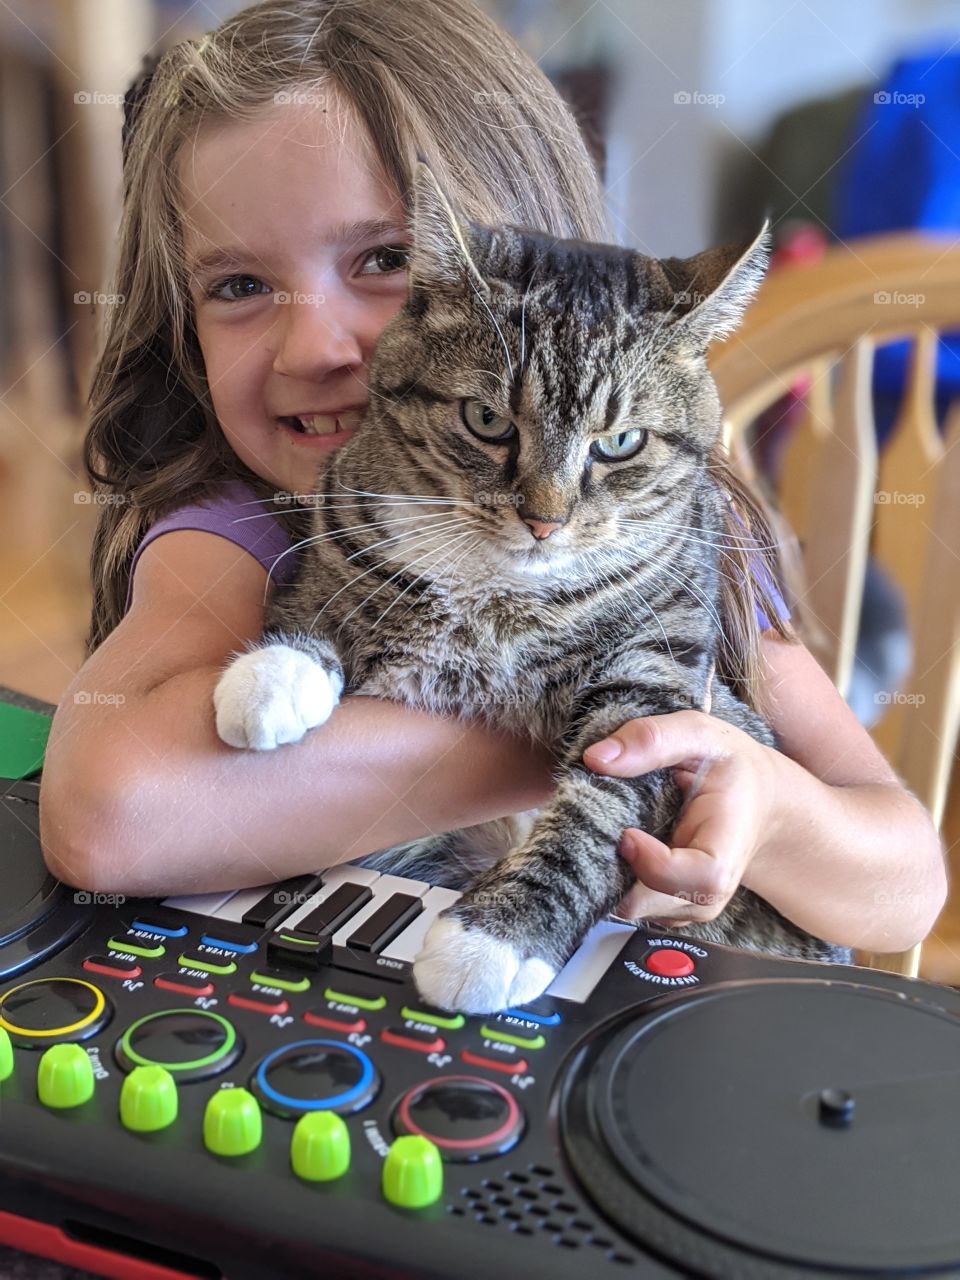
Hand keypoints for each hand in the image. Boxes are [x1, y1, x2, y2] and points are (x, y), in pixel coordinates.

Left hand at [581, 708, 778, 926]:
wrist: (754, 799)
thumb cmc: (728, 767)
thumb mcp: (699, 734)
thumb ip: (652, 738)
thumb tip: (596, 758)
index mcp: (728, 846)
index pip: (702, 879)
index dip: (656, 865)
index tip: (627, 834)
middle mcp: (711, 888)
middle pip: (654, 902)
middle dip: (616, 868)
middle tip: (601, 825)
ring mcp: (688, 903)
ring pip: (634, 908)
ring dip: (610, 873)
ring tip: (612, 828)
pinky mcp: (667, 906)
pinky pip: (628, 904)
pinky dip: (613, 878)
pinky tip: (619, 843)